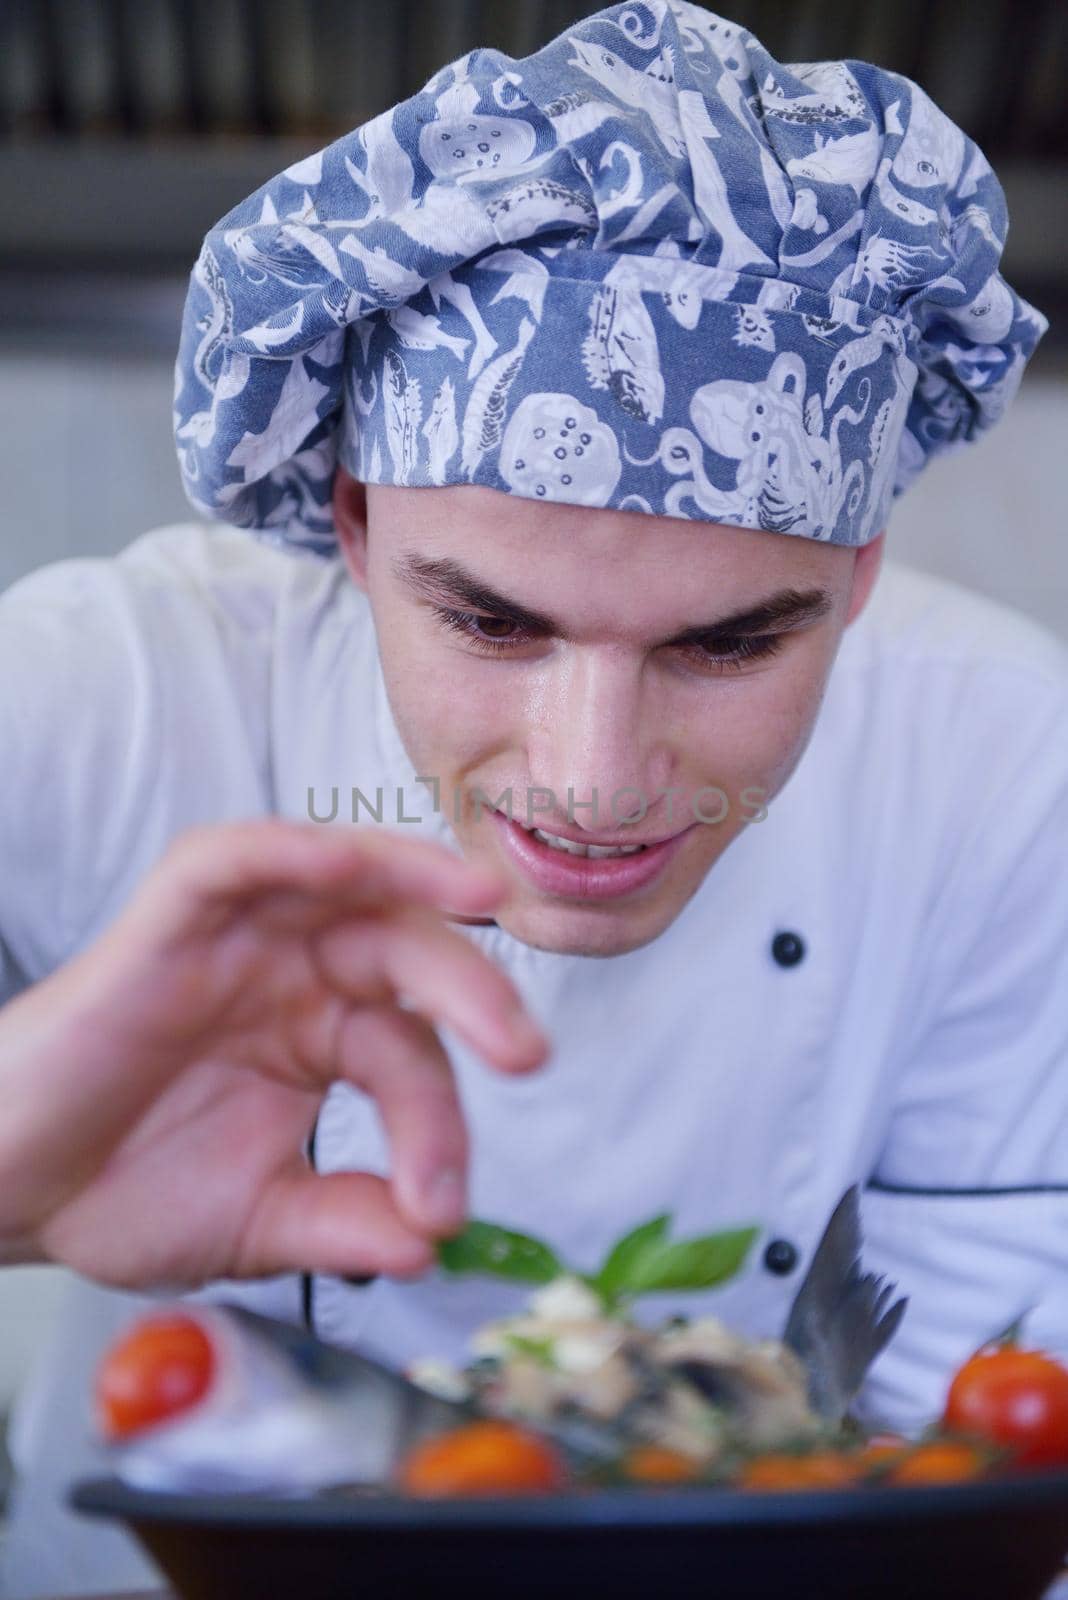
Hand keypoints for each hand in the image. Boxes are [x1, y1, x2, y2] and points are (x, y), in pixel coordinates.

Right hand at [0, 819, 546, 1287]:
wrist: (7, 1193)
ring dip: (414, 873)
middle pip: (408, 950)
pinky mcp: (172, 921)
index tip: (440, 1210)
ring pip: (344, 877)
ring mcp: (239, 941)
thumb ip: (344, 1223)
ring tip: (481, 894)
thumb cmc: (120, 1191)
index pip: (412, 1056)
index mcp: (325, 1033)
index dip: (439, 1128)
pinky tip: (345, 865)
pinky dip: (290, 851)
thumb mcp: (260, 1222)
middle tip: (527, 1054)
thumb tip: (431, 1245)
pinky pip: (236, 862)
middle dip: (476, 993)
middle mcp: (296, 974)